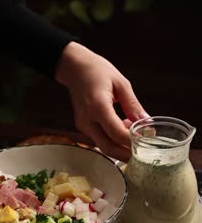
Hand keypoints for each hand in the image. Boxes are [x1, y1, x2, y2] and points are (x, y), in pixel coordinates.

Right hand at [55, 42, 148, 161]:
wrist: (74, 67)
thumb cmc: (96, 71)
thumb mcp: (121, 84)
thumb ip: (133, 105)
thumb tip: (147, 122)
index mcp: (98, 106)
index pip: (117, 133)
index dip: (132, 141)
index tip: (147, 140)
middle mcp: (87, 119)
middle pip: (108, 147)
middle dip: (126, 154)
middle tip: (143, 154)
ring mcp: (83, 124)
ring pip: (103, 146)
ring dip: (120, 147)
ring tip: (135, 137)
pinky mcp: (82, 126)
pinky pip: (99, 139)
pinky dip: (113, 140)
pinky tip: (123, 129)